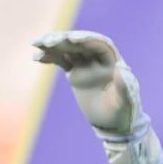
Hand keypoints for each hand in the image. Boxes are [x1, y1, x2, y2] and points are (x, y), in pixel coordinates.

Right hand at [32, 30, 162, 163]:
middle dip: (64, 40)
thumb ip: (125, 87)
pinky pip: (61, 60)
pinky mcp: (75, 73)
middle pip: (80, 44)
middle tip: (47, 42)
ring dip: (52, 45)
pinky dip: (49, 57)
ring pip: (68, 49)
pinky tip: (37, 58)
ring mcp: (86, 65)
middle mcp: (99, 60)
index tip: (71, 39)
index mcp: (114, 63)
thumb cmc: (123, 113)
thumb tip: (122, 69)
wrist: (114, 124)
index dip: (86, 40)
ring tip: (37, 44)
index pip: (100, 45)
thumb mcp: (126, 103)